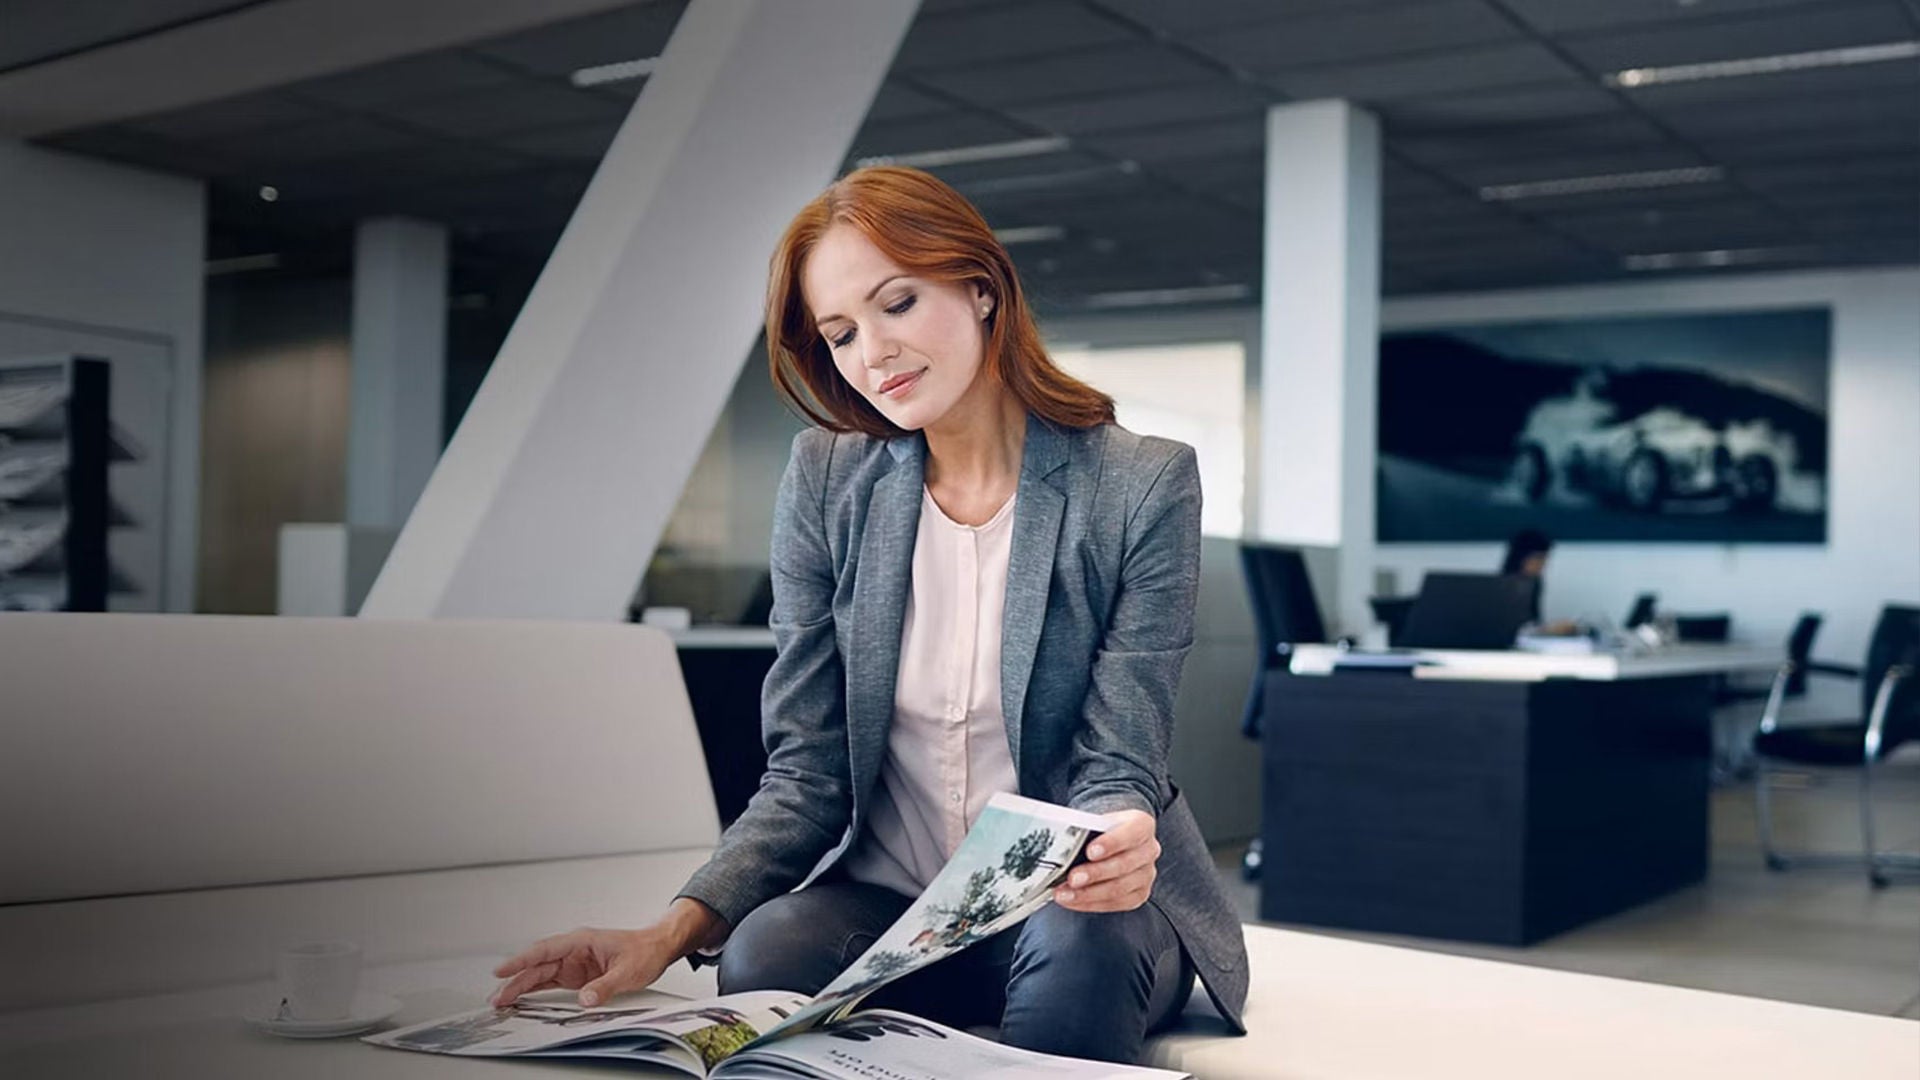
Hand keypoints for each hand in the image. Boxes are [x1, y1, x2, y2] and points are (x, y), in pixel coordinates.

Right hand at [490, 899, 724, 1007]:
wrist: (657, 948)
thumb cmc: (644, 951)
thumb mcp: (628, 971)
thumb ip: (605, 986)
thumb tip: (585, 999)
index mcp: (581, 940)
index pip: (545, 949)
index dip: (521, 960)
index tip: (502, 970)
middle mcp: (573, 950)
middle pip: (537, 965)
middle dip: (515, 980)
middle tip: (497, 997)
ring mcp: (573, 963)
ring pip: (540, 974)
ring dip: (520, 987)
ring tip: (501, 1002)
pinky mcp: (576, 975)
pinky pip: (550, 983)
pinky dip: (534, 991)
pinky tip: (520, 1000)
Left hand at [1054, 809, 1158, 912]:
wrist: (1111, 839)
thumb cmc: (1101, 829)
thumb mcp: (1096, 821)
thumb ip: (1084, 829)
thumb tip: (1062, 841)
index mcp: (1142, 825)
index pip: (1131, 833)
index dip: (1111, 843)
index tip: (1090, 851)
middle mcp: (1149, 850)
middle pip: (1124, 865)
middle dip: (1095, 874)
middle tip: (1072, 878)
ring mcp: (1146, 874)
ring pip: (1119, 888)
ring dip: (1088, 893)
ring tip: (1065, 894)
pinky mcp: (1139, 894)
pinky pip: (1115, 903)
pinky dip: (1090, 903)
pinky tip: (1073, 901)